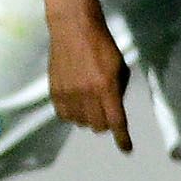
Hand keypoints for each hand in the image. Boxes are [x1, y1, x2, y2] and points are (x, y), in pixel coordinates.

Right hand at [46, 0, 133, 149]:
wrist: (74, 30)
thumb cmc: (103, 45)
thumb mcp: (120, 66)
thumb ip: (118, 89)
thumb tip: (113, 107)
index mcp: (106, 87)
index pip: (115, 121)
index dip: (122, 138)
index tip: (126, 149)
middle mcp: (86, 94)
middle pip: (97, 125)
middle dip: (105, 123)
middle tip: (106, 110)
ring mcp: (68, 94)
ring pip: (80, 123)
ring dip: (88, 118)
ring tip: (90, 103)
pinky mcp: (54, 91)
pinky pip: (63, 115)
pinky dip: (72, 114)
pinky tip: (76, 103)